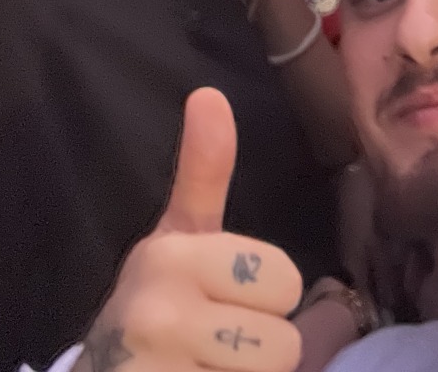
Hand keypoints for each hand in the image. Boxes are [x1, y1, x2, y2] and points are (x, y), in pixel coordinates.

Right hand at [77, 88, 304, 370]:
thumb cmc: (155, 304)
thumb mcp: (178, 237)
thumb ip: (204, 172)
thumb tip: (209, 93)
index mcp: (170, 256)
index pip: (283, 280)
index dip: (266, 298)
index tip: (221, 300)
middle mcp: (158, 313)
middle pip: (283, 342)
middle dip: (259, 351)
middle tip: (213, 345)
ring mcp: (157, 368)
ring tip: (203, 369)